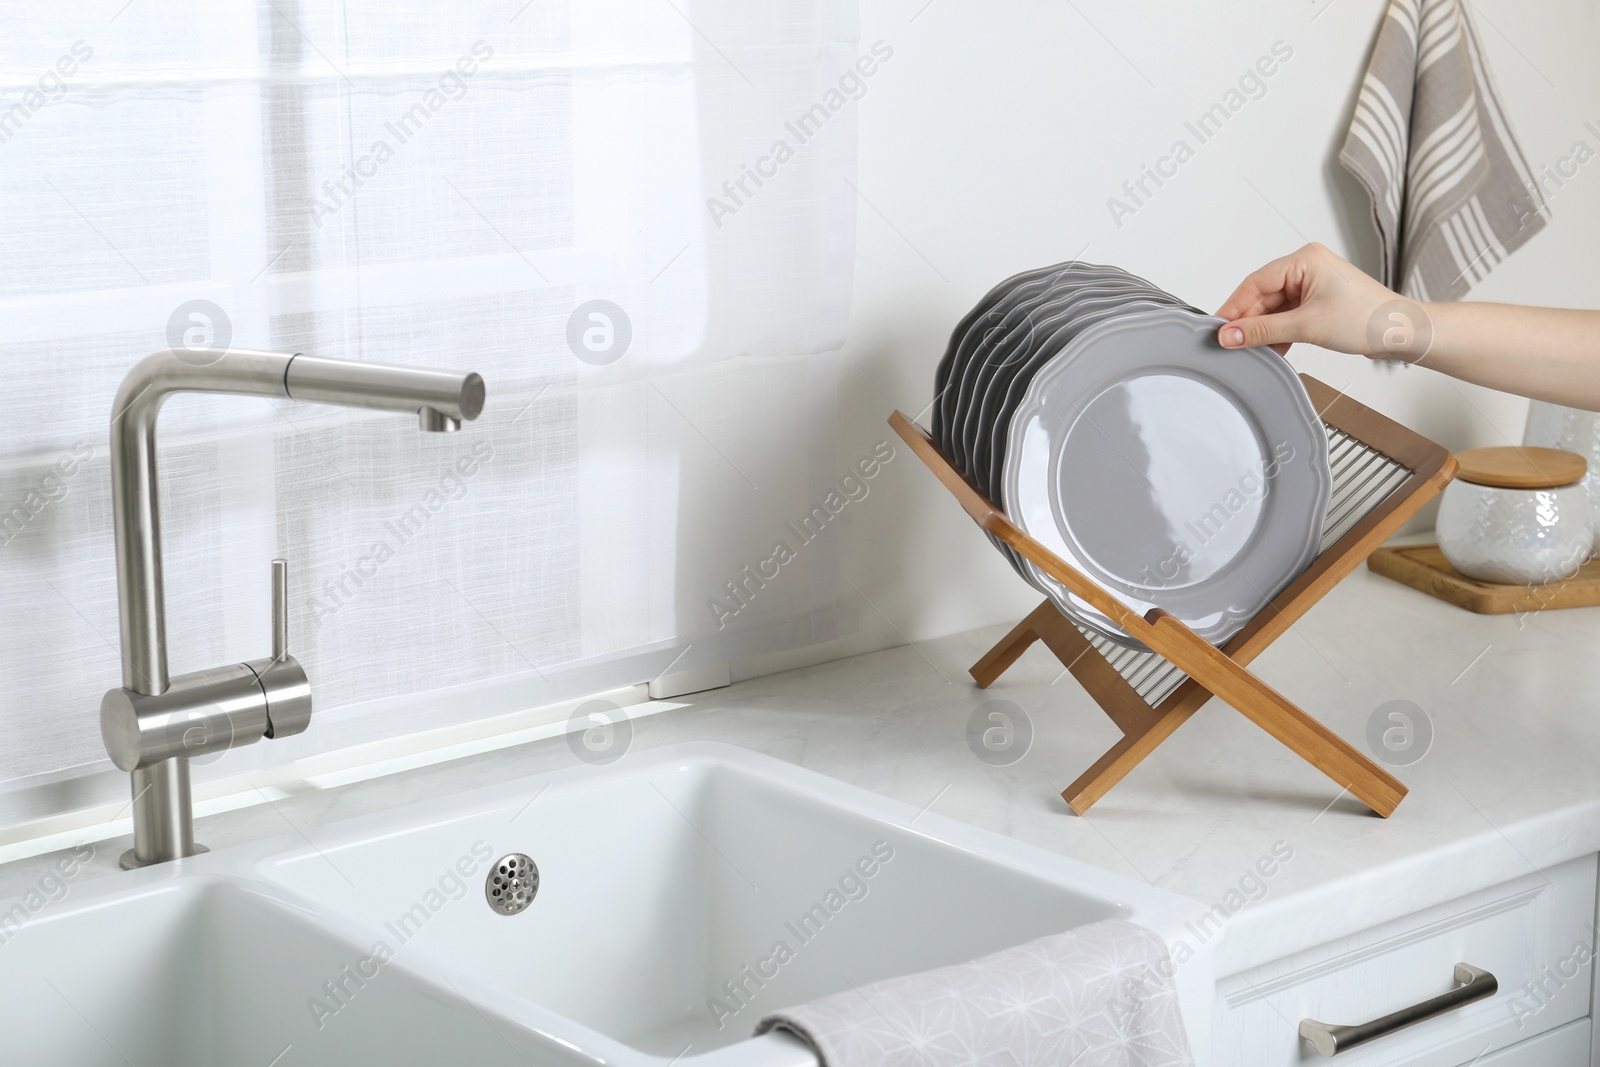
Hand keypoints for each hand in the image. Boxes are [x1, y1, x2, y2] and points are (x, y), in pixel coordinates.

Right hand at [1214, 243, 1420, 358]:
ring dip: (1264, 331)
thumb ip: (1263, 331)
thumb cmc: (1368, 319)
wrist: (1402, 333)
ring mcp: (1312, 285)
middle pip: (1262, 296)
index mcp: (1305, 259)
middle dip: (1249, 322)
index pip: (1255, 282)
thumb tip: (1229, 335)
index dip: (1234, 307)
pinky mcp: (1317, 302)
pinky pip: (1287, 316)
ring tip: (1254, 350)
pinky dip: (1278, 333)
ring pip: (1273, 309)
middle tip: (1232, 345)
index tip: (1218, 329)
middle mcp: (1307, 267)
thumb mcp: (1306, 326)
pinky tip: (1272, 349)